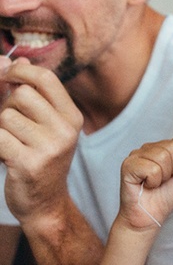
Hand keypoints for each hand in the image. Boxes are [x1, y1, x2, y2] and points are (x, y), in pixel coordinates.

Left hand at [0, 61, 82, 228]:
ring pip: (6, 115)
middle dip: (8, 105)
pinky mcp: (28, 163)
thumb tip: (12, 60)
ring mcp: (49, 147)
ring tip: (12, 144)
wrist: (45, 204)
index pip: (45, 78)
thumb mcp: (45, 125)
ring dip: (0, 128)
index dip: (21, 71)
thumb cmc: (41, 159)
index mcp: (72, 117)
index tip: (8, 77)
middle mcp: (65, 130)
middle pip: (22, 94)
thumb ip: (31, 93)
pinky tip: (5, 156)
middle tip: (12, 124)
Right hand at [118, 135, 172, 230]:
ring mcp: (137, 155)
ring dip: (164, 176)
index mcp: (164, 148)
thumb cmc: (165, 198)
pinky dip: (153, 181)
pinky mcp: (128, 165)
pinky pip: (152, 168)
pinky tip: (147, 185)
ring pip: (163, 156)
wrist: (150, 217)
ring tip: (156, 183)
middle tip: (166, 180)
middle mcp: (149, 148)